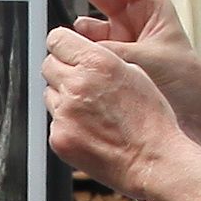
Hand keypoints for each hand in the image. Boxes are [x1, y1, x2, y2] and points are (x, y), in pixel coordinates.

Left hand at [43, 30, 193, 188]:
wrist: (152, 160)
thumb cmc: (151, 120)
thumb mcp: (135, 74)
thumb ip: (103, 60)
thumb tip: (81, 53)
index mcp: (97, 64)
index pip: (56, 40)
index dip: (63, 45)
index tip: (66, 51)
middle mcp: (76, 85)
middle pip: (48, 66)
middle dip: (62, 70)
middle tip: (82, 84)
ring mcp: (64, 114)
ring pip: (49, 94)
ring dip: (64, 98)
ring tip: (92, 111)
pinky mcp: (58, 137)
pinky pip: (54, 122)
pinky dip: (67, 124)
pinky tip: (90, 130)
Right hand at [44, 0, 200, 146]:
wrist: (196, 112)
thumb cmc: (185, 79)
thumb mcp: (147, 59)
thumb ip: (111, 51)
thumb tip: (79, 47)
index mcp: (151, 7)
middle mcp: (134, 19)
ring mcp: (121, 39)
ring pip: (90, 21)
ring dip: (72, 21)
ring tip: (59, 24)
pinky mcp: (112, 60)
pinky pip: (88, 49)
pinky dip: (76, 50)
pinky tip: (69, 53)